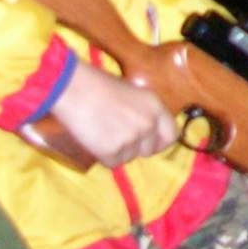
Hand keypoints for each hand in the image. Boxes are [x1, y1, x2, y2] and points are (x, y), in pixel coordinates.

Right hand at [48, 60, 176, 166]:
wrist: (76, 90)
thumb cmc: (99, 86)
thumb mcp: (133, 94)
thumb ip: (144, 112)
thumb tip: (146, 131)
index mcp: (155, 106)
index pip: (171, 135)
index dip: (160, 142)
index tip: (149, 144)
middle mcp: (148, 124)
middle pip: (149, 150)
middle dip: (136, 148)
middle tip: (118, 137)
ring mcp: (132, 139)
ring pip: (129, 157)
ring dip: (118, 151)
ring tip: (103, 132)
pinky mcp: (113, 151)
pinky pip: (112, 162)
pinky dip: (104, 156)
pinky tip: (95, 139)